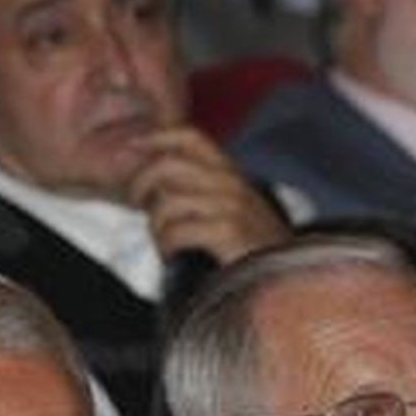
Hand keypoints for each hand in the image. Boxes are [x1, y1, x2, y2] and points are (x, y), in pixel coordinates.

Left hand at [125, 125, 288, 263]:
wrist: (283, 278)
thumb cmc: (250, 251)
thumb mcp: (230, 211)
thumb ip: (200, 194)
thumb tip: (157, 191)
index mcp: (230, 173)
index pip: (190, 137)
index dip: (156, 137)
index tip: (132, 146)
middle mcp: (230, 182)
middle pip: (168, 164)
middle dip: (140, 183)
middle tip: (136, 204)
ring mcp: (230, 205)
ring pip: (167, 202)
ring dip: (154, 226)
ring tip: (163, 244)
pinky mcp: (227, 232)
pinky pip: (176, 231)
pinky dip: (165, 246)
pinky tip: (171, 257)